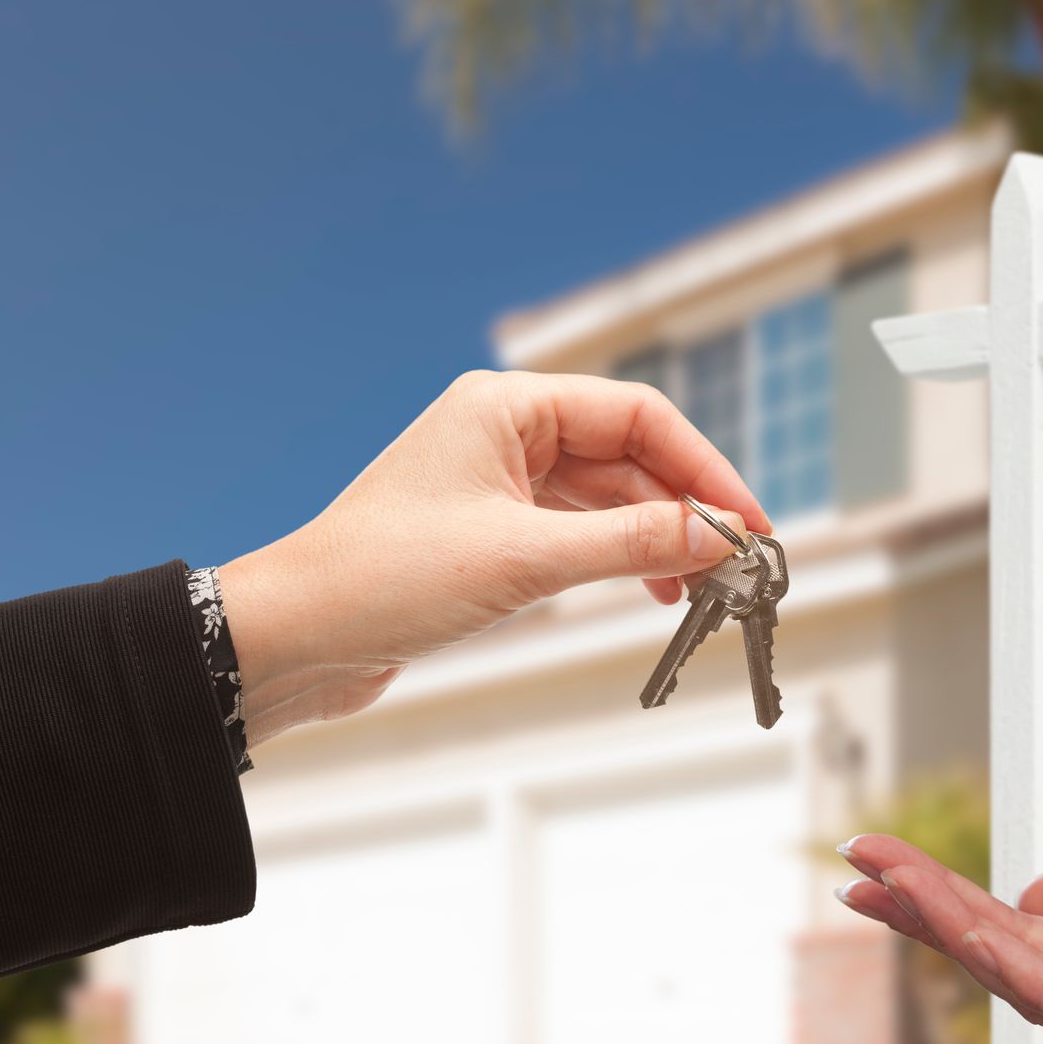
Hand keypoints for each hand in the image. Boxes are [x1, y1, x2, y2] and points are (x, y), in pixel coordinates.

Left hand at [219, 370, 769, 746]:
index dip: (702, 468)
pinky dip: (621, 559)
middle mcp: (505, 433)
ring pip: (608, 499)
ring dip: (657, 540)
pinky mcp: (492, 533)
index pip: (637, 416)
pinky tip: (651, 591)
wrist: (296, 637)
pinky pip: (579, 533)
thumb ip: (630, 545)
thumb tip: (717, 537)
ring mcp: (498, 483)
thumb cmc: (383, 578)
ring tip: (700, 588)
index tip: (746, 521)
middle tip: (738, 562)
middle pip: (629, 456)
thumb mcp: (525, 560)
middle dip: (686, 507)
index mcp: (505, 406)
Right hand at [834, 788, 1042, 1043]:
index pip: (1026, 937)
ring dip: (955, 934)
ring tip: (887, 884)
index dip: (951, 904)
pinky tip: (972, 929)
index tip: (882, 862)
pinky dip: (1022, 966)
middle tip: (856, 869)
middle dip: (931, 919)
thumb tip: (1027, 895)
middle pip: (1013, 963)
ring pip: (1034, 986)